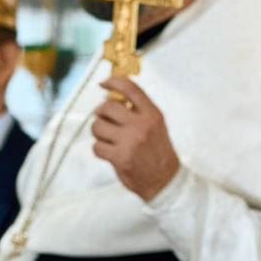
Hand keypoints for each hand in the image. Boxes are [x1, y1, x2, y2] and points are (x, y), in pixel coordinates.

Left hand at [91, 75, 180, 201]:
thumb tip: (111, 94)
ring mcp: (130, 141)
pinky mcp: (120, 157)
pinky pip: (96, 146)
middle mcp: (141, 125)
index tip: (103, 83)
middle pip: (106, 106)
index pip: (130, 89)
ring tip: (108, 138)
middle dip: (100, 112)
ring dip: (98, 132)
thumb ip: (138, 109)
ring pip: (97, 125)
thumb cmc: (156, 150)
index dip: (113, 81)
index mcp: (152, 114)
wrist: (165, 180)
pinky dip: (99, 149)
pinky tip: (109, 152)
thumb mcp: (155, 125)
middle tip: (104, 118)